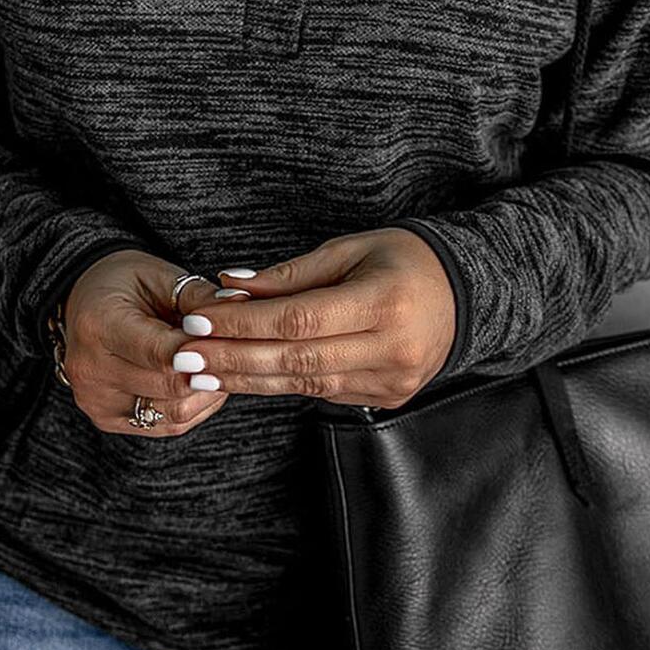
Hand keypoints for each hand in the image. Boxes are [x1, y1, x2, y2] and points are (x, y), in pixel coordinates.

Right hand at [57, 250, 230, 436]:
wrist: (84, 304)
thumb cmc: (124, 284)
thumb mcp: (159, 276)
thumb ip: (198, 295)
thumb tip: (241, 305)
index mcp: (97, 326)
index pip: (159, 351)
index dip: (202, 351)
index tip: (232, 340)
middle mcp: (89, 370)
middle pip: (170, 386)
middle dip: (211, 369)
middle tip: (237, 351)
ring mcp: (96, 401)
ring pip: (174, 412)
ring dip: (207, 391)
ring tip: (220, 364)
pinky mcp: (107, 419)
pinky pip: (168, 425)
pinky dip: (195, 404)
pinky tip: (204, 381)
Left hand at [175, 228, 456, 409]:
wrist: (466, 294)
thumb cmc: (403, 259)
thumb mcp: (349, 250)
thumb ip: (289, 275)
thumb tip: (228, 286)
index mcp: (385, 303)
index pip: (299, 320)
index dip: (244, 322)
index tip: (199, 320)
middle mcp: (392, 349)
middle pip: (296, 361)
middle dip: (233, 359)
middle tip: (184, 357)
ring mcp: (392, 381)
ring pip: (305, 385)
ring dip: (247, 378)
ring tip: (200, 373)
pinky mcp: (388, 398)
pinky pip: (322, 393)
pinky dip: (279, 383)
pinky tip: (242, 376)